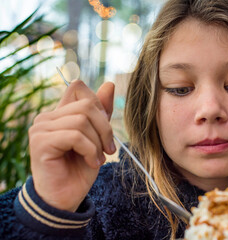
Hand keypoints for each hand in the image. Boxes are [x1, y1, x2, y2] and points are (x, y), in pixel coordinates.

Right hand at [29, 80, 115, 211]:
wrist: (66, 197)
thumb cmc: (81, 168)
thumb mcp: (98, 137)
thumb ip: (101, 112)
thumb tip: (110, 84)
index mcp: (60, 113)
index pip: (78, 87)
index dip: (98, 104)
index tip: (105, 130)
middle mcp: (47, 117)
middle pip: (86, 104)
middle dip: (105, 128)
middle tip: (109, 149)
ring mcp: (41, 128)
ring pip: (82, 120)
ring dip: (98, 143)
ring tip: (98, 159)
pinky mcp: (40, 142)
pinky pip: (75, 136)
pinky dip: (90, 150)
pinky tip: (91, 163)